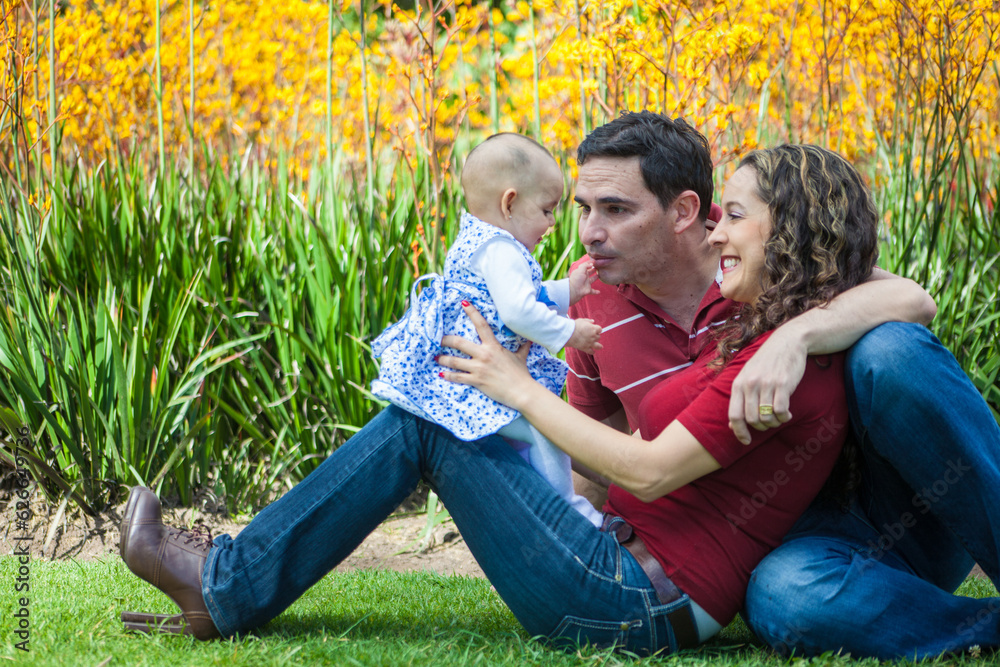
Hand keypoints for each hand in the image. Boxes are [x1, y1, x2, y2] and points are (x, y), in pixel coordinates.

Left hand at [439, 303, 534, 409]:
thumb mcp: (521, 357)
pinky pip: (458, 377)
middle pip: (459, 343)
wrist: (522, 392)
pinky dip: (448, 375)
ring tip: (436, 358)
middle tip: (439, 339)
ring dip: (443, 359)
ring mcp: (479, 368)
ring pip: (454, 361)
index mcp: (493, 346)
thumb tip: (530, 339)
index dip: (472, 312)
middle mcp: (484, 355)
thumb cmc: (521, 374)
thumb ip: (523, 346)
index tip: (463, 303)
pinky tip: (441, 374)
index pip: (481, 325)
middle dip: (446, 340)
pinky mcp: (476, 381)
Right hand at [566, 318, 601, 353]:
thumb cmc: (574, 326)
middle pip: (598, 337)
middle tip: (591, 335)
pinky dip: (592, 352)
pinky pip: (591, 352)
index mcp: (593, 328)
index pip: (600, 329)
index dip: (597, 329)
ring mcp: (590, 343)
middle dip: (596, 336)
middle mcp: (593, 336)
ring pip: (598, 346)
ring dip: (599, 345)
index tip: (595, 329)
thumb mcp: (581, 320)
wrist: (568, 333)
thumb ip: (588, 321)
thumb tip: (593, 321)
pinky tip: (593, 351)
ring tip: (600, 346)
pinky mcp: (585, 348)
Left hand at [568, 260, 599, 305]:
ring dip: (595, 277)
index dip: (590, 263)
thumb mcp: (580, 269)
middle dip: (593, 269)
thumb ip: (586, 265)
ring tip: (600, 275)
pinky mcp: (588, 290)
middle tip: (599, 266)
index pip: (586, 266)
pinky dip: (596, 291)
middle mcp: (584, 277)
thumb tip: (591, 264)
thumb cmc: (577, 279)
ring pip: (592, 279)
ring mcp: (586, 283)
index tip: (595, 260)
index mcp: (581, 272)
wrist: (574, 291)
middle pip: (590, 272)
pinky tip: (599, 292)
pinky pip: (593, 291)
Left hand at [727, 328, 805, 444]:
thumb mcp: (748, 377)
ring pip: (766, 417)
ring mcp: (766, 384)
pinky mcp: (783, 384)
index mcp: (738, 384)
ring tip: (779, 417)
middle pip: (752, 420)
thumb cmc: (766, 363)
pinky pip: (781, 411)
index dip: (739, 432)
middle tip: (769, 423)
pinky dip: (784, 417)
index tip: (746, 441)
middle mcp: (750, 384)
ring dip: (774, 423)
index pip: (734, 415)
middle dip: (761, 427)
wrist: (787, 342)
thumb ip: (740, 400)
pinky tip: (787, 414)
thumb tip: (732, 426)